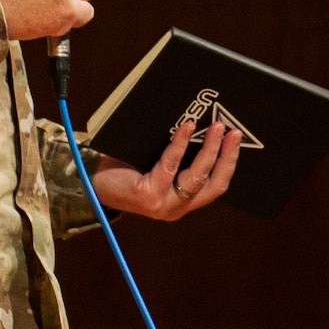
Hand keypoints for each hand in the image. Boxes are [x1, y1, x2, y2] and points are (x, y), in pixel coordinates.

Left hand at [87, 117, 242, 221]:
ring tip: (216, 127)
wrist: (91, 179)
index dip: (230, 162)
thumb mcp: (159, 162)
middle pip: (213, 183)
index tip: (237, 139)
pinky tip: (186, 128)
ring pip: (195, 177)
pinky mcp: (148, 197)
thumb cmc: (126, 166)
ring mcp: (163, 205)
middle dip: (227, 156)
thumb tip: (202, 121)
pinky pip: (170, 166)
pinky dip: (180, 145)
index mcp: (183, 201)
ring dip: (209, 149)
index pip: (216, 185)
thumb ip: (178, 154)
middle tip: (233, 131)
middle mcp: (177, 207)